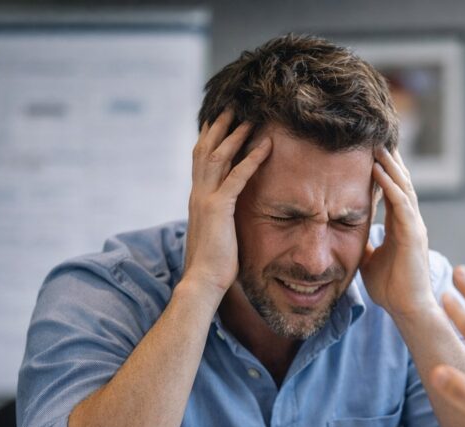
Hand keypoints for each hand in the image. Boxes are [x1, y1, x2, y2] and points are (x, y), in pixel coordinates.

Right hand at [183, 109, 271, 293]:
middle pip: (206, 150)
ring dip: (236, 135)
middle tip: (232, 106)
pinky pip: (238, 176)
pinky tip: (267, 146)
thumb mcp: (216, 235)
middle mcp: (198, 194)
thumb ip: (220, 220)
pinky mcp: (219, 209)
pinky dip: (252, 159)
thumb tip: (229, 219)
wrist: (202, 281)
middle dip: (219, 126)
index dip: (209, 138)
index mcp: (197, 199)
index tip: (218, 121)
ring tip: (251, 117)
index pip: (201, 161)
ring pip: (219, 156)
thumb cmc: (213, 266)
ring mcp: (206, 199)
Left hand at [361, 147, 436, 318]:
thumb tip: (348, 236)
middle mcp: (411, 222)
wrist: (407, 309)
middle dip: (390, 160)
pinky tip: (379, 170)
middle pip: (401, 183)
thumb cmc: (391, 288)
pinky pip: (402, 204)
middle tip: (376, 137)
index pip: (393, 191)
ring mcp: (414, 227)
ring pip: (403, 187)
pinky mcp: (413, 235)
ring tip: (377, 145)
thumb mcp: (370, 260)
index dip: (384, 171)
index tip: (372, 152)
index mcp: (401, 226)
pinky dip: (390, 185)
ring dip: (390, 165)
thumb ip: (366, 245)